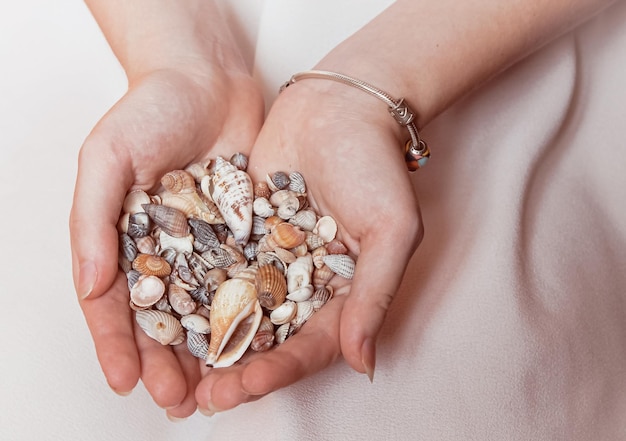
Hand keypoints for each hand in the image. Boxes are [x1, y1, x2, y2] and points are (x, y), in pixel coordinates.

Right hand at [70, 60, 262, 417]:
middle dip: (169, 363)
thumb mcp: (105, 158)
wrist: (208, 78)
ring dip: (211, 352)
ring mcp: (209, 247)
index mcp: (124, 242)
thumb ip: (93, 221)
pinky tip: (257, 342)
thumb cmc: (148, 110)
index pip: (117, 306)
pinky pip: (250, 279)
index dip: (118, 346)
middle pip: (166, 319)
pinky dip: (252, 312)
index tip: (126, 383)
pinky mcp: (249, 235)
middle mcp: (167, 252)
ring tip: (217, 389)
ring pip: (209, 310)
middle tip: (179, 402)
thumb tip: (92, 285)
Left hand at [195, 76, 422, 411]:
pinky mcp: (241, 232)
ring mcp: (269, 259)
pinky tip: (166, 309)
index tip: (247, 385)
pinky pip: (216, 265)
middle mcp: (303, 284)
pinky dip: (194, 289)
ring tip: (177, 370)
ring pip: (236, 309)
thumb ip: (374, 295)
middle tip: (204, 396)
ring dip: (209, 341)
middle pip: (268, 337)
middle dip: (237, 368)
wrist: (340, 105)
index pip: (310, 344)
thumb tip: (363, 363)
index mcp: (341, 294)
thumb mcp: (390, 231)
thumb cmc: (376, 166)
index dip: (280, 369)